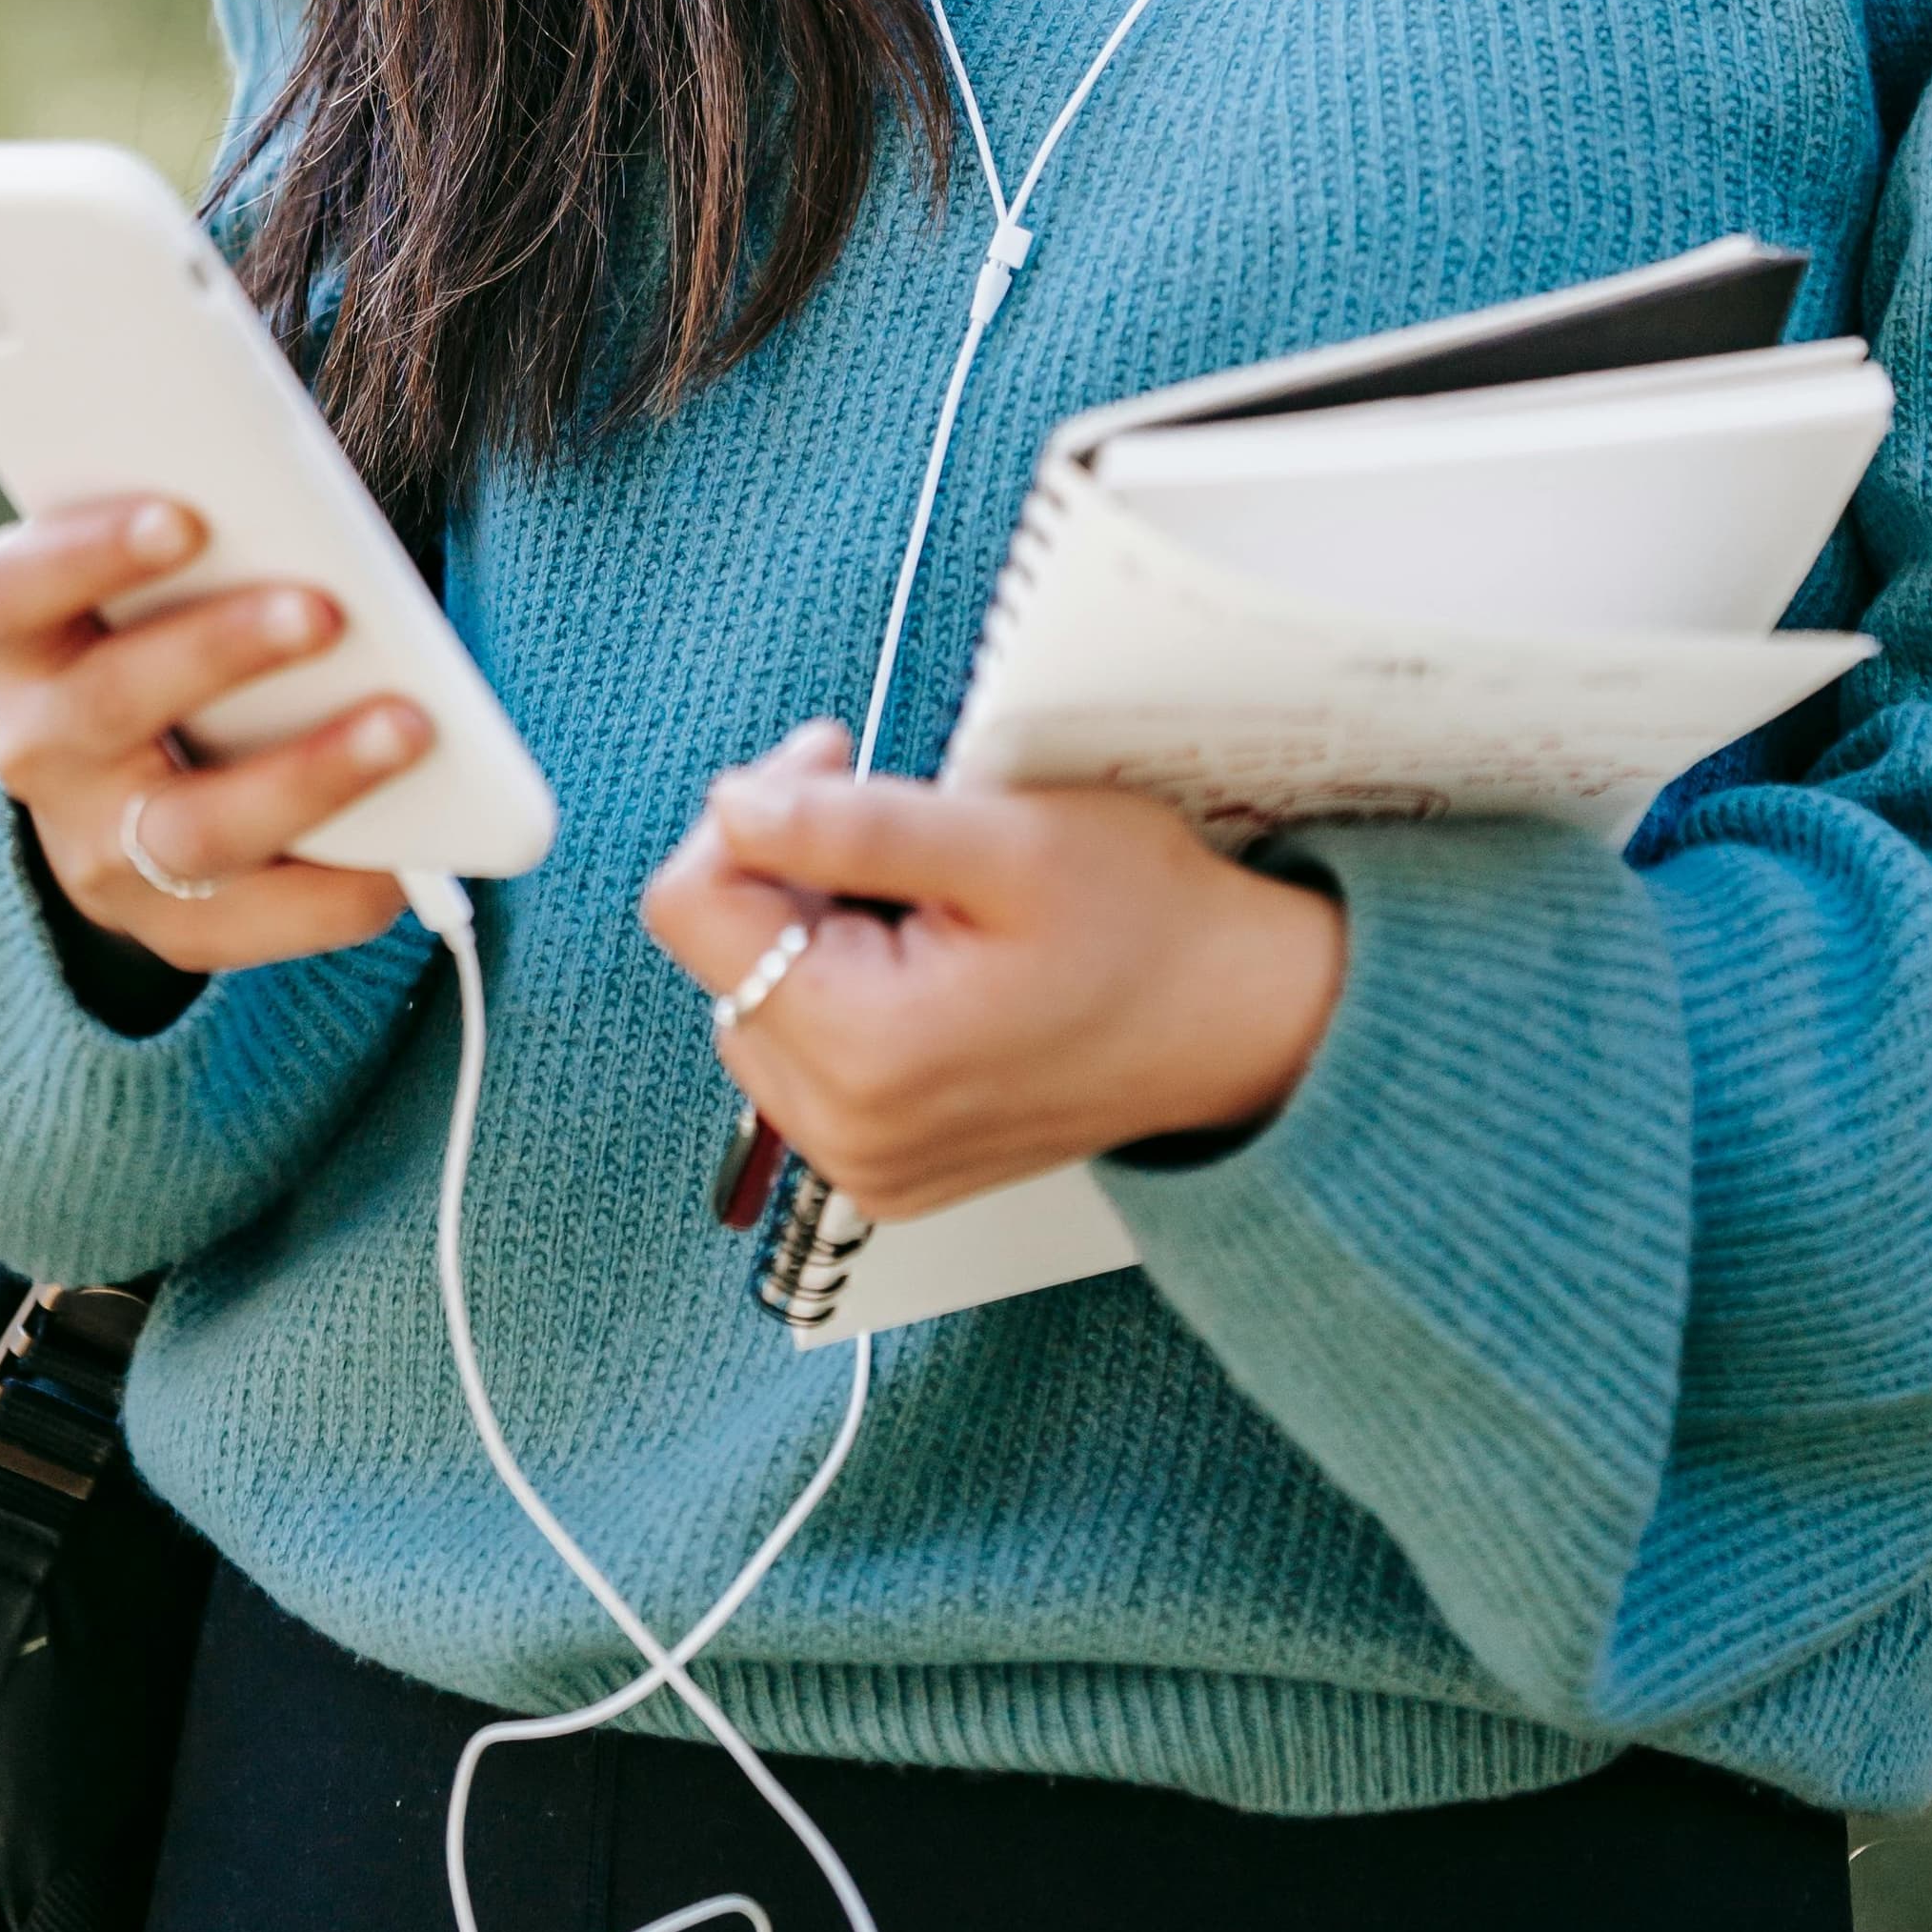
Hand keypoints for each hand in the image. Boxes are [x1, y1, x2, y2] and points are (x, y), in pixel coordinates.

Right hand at [0, 497, 423, 972]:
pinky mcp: (167, 925)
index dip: (92, 551)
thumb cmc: (166, 632)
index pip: (17, 588)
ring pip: (194, 829)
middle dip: (223, 652)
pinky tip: (413, 851)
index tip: (185, 516)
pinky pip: (256, 920)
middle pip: (113, 703)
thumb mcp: (153, 583)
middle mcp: (41, 749)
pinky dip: (340, 888)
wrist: (119, 789)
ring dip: (310, 775)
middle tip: (326, 609)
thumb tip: (317, 522)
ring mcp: (95, 850)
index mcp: (24, 639)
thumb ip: (212, 545)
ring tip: (409, 726)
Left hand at [640, 725, 1345, 1222]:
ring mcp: (864, 1167)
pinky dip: (843, 995)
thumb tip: (732, 804)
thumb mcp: (1004, 837)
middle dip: (787, 874)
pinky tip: (929, 967)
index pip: (692, 906)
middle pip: (721, 960)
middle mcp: (846, 1135)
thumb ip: (849, 825)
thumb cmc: (1147, 923)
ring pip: (755, 1006)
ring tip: (925, 907)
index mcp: (864, 1052)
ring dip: (813, 934)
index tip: (835, 760)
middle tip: (901, 831)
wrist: (1239, 1019)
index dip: (751, 807)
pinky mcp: (884, 1171)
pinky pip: (805, 1061)